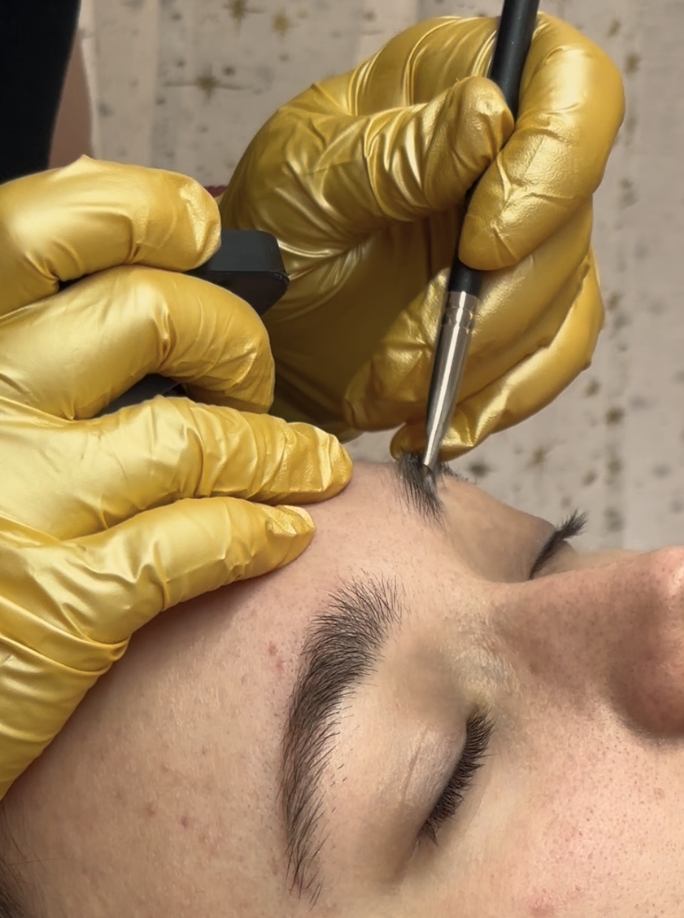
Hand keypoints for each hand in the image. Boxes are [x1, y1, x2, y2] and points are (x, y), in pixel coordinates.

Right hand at [0, 157, 350, 796]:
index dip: (144, 211)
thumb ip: (36, 351)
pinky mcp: (66, 599)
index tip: (199, 230)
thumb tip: (159, 276)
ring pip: (197, 435)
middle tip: (252, 381)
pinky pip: (200, 538)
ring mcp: (21, 499)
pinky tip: (285, 534)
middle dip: (238, 345)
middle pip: (153, 316)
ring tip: (313, 464)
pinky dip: (261, 530)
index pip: (47, 226)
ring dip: (279, 448)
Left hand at [219, 14, 623, 457]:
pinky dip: (500, 403)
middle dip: (488, 308)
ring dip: (478, 365)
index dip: (549, 169)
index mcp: (460, 85)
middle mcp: (509, 158)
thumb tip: (490, 114)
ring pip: (563, 301)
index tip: (477, 247)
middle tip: (401, 355)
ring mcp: (524, 238)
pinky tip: (440, 424)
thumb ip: (397, 155)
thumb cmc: (275, 232)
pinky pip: (551, 359)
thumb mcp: (308, 183)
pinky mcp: (522, 311)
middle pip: (570, 220)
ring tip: (390, 391)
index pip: (570, 90)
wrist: (270, 324)